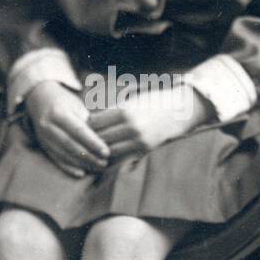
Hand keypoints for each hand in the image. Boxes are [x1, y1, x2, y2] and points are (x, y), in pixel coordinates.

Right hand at [24, 81, 110, 177]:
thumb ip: (87, 122)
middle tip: (104, 163)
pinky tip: (81, 173)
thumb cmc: (64, 101)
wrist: (39, 99)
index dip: (93, 143)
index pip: (78, 131)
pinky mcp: (42, 145)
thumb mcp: (76, 105)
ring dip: (81, 163)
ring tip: (97, 167)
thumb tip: (102, 139)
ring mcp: (43, 137)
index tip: (106, 152)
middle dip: (89, 156)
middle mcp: (48, 126)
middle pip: (71, 145)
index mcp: (58, 113)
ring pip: (64, 154)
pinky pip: (56, 159)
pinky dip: (68, 167)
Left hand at [87, 83, 213, 158]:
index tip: (80, 128)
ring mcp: (138, 139)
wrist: (179, 110)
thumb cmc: (151, 102)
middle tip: (80, 143)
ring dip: (99, 152)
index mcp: (124, 110)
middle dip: (89, 141)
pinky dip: (111, 159)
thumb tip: (90, 120)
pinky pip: (122, 158)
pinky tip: (104, 159)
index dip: (85, 126)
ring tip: (90, 152)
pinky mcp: (145, 149)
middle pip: (100, 137)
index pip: (95, 122)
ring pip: (109, 150)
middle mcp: (131, 126)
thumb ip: (112, 111)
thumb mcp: (131, 101)